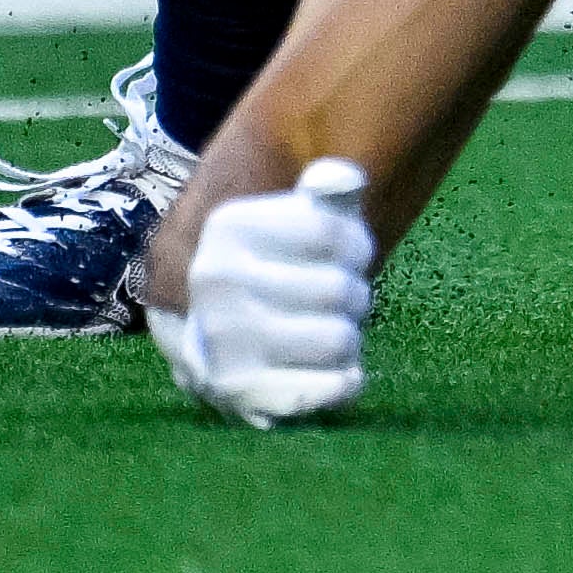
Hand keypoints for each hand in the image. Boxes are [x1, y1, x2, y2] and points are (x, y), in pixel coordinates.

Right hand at [147, 159, 375, 427]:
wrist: (220, 337)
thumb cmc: (281, 268)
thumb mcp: (303, 219)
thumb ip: (329, 196)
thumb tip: (342, 181)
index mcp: (230, 226)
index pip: (333, 233)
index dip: (357, 247)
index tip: (347, 255)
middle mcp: (215, 280)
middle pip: (339, 290)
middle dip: (355, 295)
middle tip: (337, 300)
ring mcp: (221, 338)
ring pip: (340, 340)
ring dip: (348, 338)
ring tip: (326, 333)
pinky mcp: (238, 391)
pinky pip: (330, 388)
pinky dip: (345, 382)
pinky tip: (334, 373)